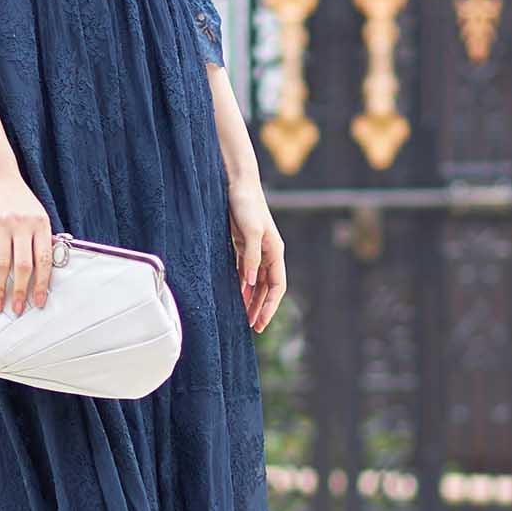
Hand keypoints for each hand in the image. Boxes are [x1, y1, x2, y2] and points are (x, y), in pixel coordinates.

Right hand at [0, 176, 53, 314]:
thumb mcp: (38, 216)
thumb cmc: (21, 202)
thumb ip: (42, 241)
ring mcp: (1, 225)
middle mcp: (22, 225)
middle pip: (23, 265)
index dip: (42, 284)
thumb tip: (45, 275)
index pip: (44, 260)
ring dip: (0, 287)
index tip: (39, 303)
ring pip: (2, 263)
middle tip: (18, 310)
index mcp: (41, 224)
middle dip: (20, 291)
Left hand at [226, 176, 286, 332]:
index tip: (260, 322)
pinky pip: (244, 271)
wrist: (237, 183)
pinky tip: (235, 295)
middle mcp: (268, 253)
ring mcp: (256, 250)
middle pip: (267, 287)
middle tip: (252, 327)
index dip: (269, 306)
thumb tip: (251, 282)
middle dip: (260, 307)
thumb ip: (251, 257)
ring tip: (243, 317)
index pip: (276, 286)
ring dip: (251, 299)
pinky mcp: (243, 245)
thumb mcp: (249, 231)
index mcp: (275, 251)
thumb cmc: (246, 204)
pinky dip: (241, 285)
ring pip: (256, 281)